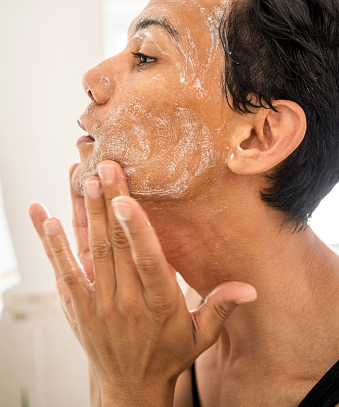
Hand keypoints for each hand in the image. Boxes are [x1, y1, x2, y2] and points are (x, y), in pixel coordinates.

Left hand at [29, 161, 256, 406]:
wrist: (130, 388)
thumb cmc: (169, 354)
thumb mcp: (201, 336)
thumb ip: (221, 307)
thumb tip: (251, 288)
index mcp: (160, 303)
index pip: (148, 261)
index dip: (136, 229)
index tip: (124, 200)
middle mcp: (127, 302)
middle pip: (117, 246)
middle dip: (110, 203)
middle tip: (105, 166)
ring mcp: (98, 304)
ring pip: (91, 252)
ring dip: (86, 214)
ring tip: (84, 179)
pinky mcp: (78, 307)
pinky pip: (65, 271)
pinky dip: (54, 245)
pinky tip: (46, 219)